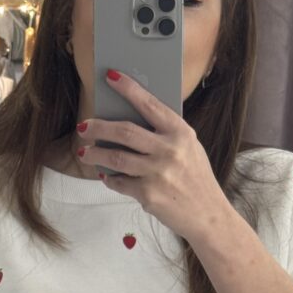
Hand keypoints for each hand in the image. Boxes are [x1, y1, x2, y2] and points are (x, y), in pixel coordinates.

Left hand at [75, 71, 228, 241]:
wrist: (209, 215)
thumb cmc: (196, 179)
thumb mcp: (189, 149)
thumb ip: (165, 135)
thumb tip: (129, 122)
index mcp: (180, 133)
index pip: (150, 104)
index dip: (128, 89)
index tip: (110, 77)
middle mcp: (169, 150)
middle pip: (124, 131)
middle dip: (98, 127)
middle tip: (83, 127)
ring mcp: (158, 172)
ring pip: (115, 157)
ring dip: (95, 154)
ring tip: (85, 153)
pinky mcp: (148, 194)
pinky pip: (119, 182)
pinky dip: (110, 179)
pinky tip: (107, 176)